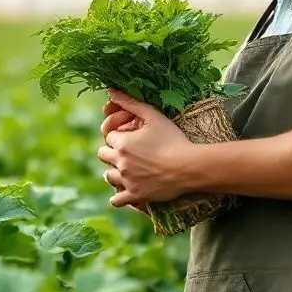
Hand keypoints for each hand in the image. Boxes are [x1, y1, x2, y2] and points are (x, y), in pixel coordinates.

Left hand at [98, 89, 194, 207]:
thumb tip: (111, 90)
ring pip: (108, 176)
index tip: (132, 136)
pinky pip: (116, 200)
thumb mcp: (153, 116)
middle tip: (129, 152)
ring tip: (128, 169)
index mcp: (122, 142)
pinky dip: (119, 196)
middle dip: (112, 152)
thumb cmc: (173, 138)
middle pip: (103, 155)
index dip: (120, 134)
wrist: (188, 166)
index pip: (109, 136)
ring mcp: (126, 180)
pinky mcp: (135, 196)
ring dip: (114, 172)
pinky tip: (128, 189)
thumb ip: (130, 102)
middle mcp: (120, 162)